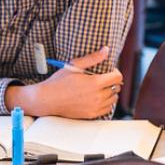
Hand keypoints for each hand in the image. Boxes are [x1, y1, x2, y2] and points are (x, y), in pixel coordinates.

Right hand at [6, 46, 122, 118]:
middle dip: (112, 81)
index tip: (109, 70)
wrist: (47, 99)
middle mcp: (97, 97)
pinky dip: (106, 102)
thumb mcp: (74, 66)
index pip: (117, 77)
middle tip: (103, 78)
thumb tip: (106, 50)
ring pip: (113, 99)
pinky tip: (97, 97)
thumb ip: (92, 58)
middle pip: (116, 88)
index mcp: (94, 83)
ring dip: (110, 92)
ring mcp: (95, 107)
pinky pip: (107, 109)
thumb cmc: (59, 81)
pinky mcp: (92, 115)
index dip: (115, 72)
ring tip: (100, 87)